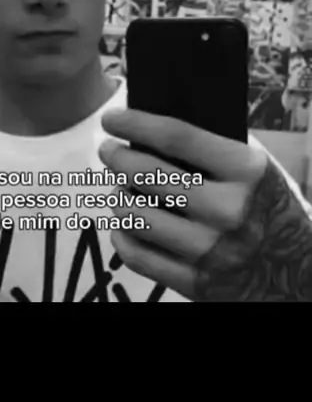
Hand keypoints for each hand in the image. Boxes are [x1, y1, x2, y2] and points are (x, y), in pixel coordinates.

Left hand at [100, 110, 311, 301]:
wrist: (301, 273)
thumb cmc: (272, 210)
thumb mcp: (260, 170)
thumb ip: (216, 150)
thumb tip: (155, 130)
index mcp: (246, 172)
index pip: (178, 137)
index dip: (136, 123)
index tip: (112, 118)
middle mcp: (228, 210)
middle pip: (148, 174)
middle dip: (117, 158)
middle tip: (109, 151)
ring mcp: (211, 251)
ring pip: (135, 215)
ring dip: (118, 196)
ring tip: (120, 189)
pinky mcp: (198, 284)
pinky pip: (138, 256)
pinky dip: (123, 235)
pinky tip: (125, 225)